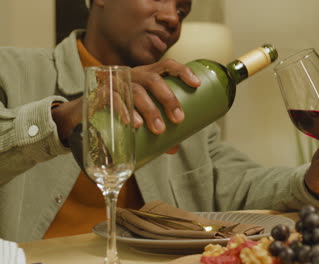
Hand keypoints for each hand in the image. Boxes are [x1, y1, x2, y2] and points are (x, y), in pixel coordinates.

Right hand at [53, 59, 199, 153]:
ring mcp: (114, 83)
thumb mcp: (139, 117)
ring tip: (158, 129)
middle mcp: (131, 75)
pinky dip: (124, 111)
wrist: (82, 114)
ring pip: (135, 90)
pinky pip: (112, 98)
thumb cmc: (118, 112)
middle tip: (178, 119)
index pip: (166, 65)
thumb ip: (155, 129)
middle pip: (153, 79)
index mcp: (145, 76)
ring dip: (149, 109)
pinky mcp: (98, 94)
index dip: (183, 71)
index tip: (196, 85)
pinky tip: (133, 124)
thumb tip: (174, 147)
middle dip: (168, 98)